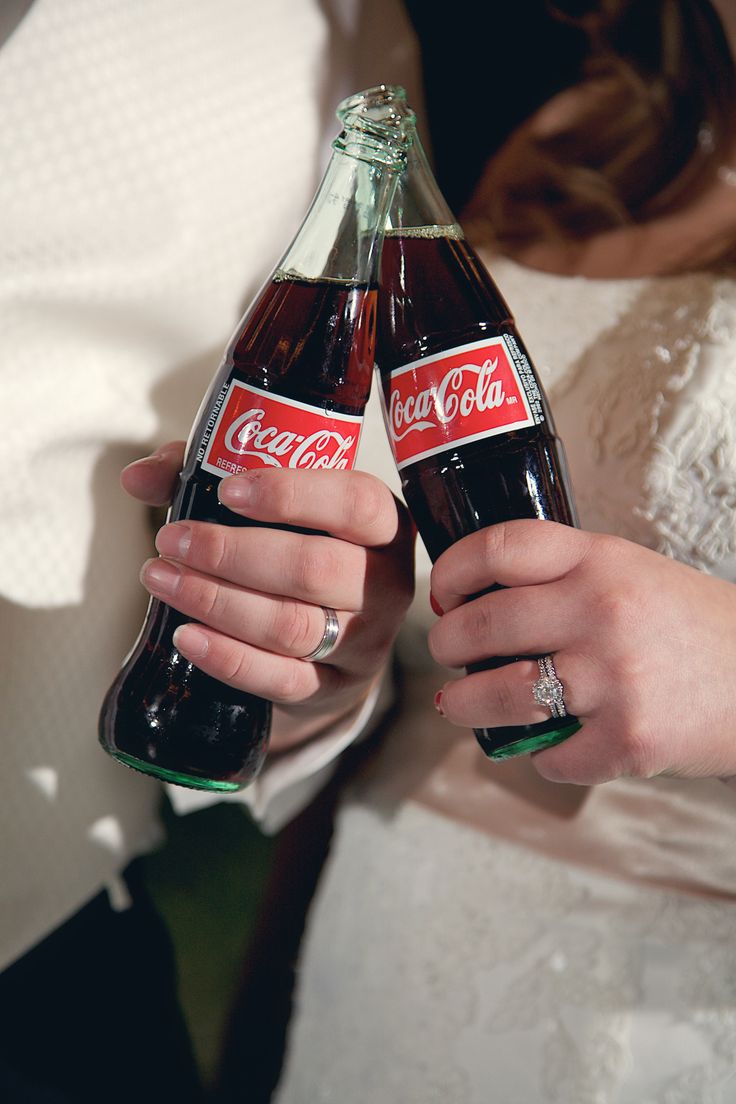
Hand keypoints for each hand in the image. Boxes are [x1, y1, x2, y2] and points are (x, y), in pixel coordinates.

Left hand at [121, 443, 414, 752]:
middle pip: (315, 569)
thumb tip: (137, 477)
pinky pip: (281, 679)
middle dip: (231, 554)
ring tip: (162, 579)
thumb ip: (209, 473)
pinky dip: (228, 658)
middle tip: (173, 540)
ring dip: (217, 602)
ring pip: (292, 626)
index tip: (227, 492)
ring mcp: (366, 641)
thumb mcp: (272, 502)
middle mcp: (386, 582)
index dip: (291, 495)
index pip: (354, 503)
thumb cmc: (299, 547)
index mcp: (384, 523)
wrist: (335, 635)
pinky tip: (185, 635)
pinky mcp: (335, 687)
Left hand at [428, 519, 735, 784]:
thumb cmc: (691, 626)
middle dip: (447, 642)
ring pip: (499, 695)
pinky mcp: (627, 740)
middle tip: (446, 651)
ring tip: (458, 702)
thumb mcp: (632, 573)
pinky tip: (552, 745)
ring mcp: (614, 678)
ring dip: (464, 703)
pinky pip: (550, 757)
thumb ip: (564, 578)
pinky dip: (542, 757)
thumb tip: (476, 600)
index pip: (500, 548)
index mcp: (601, 562)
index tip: (443, 593)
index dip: (452, 570)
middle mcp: (602, 612)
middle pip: (483, 625)